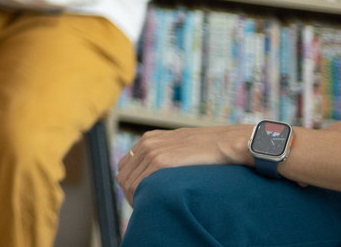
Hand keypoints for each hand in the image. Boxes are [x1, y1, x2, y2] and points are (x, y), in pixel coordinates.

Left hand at [116, 126, 249, 203]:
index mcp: (149, 139)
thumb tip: (161, 173)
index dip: (129, 184)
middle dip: (130, 194)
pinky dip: (141, 198)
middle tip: (142, 208)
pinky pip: (141, 183)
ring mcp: (152, 151)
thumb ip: (168, 155)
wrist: (227, 142)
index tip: (140, 198)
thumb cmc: (211, 149)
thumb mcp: (182, 147)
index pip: (125, 166)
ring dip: (134, 199)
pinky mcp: (161, 161)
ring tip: (147, 211)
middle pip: (124, 175)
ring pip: (129, 182)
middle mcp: (146, 144)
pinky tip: (151, 207)